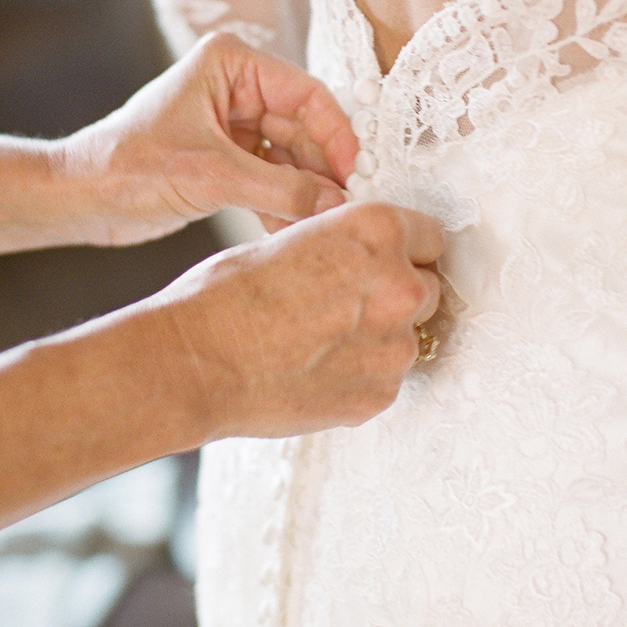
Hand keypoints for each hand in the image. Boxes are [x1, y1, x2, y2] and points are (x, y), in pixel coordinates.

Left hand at [61, 32, 358, 244]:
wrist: (79, 200)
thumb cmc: (126, 166)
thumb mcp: (212, 176)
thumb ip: (281, 190)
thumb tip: (338, 205)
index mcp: (232, 64)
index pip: (307, 94)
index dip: (336, 136)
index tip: (354, 175)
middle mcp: (238, 89)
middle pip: (305, 130)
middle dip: (321, 173)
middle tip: (343, 211)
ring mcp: (235, 126)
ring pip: (292, 160)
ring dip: (304, 195)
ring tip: (318, 229)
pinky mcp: (229, 160)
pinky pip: (273, 180)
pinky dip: (283, 206)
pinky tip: (292, 234)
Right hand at [157, 201, 443, 435]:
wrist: (195, 363)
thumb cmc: (227, 296)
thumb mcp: (294, 239)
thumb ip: (350, 248)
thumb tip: (369, 261)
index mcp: (378, 231)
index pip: (430, 237)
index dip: (406, 251)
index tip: (390, 263)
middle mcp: (399, 285)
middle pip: (427, 289)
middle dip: (396, 296)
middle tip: (348, 307)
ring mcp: (395, 346)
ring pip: (408, 338)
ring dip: (380, 340)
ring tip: (321, 343)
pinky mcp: (380, 394)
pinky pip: (385, 380)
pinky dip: (361, 377)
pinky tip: (316, 371)